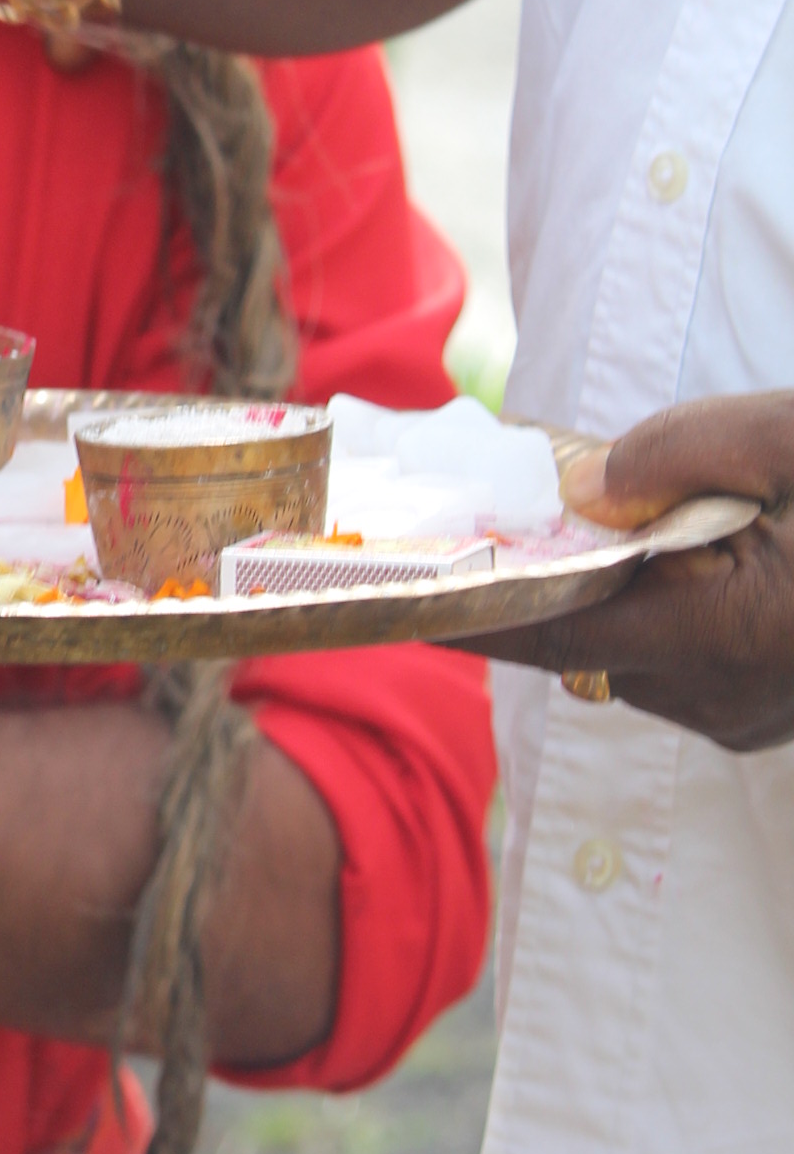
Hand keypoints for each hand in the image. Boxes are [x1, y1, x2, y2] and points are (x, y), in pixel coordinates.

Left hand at [474, 396, 793, 752]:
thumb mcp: (790, 439)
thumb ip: (679, 453)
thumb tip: (581, 495)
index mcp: (734, 632)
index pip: (562, 633)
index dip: (474, 612)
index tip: (400, 594)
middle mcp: (727, 695)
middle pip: (590, 641)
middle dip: (559, 578)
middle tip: (528, 506)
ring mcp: (745, 715)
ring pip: (630, 654)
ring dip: (622, 596)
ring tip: (648, 522)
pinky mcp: (759, 715)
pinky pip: (673, 667)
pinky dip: (663, 617)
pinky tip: (697, 560)